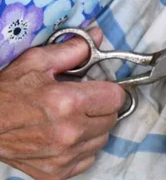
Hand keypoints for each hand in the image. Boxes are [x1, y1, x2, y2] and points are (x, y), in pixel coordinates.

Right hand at [0, 28, 124, 179]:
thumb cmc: (6, 93)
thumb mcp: (35, 63)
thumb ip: (71, 50)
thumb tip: (96, 37)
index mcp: (68, 103)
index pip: (116, 97)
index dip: (109, 90)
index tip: (99, 89)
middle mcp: (69, 132)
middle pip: (111, 119)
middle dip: (101, 108)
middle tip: (82, 103)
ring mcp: (64, 155)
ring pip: (102, 139)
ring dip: (93, 129)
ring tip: (70, 119)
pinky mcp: (57, 172)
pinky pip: (88, 159)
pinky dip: (81, 148)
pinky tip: (64, 136)